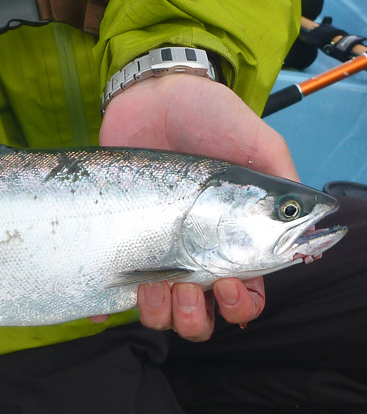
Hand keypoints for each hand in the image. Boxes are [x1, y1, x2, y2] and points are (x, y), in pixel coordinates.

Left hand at [98, 74, 296, 340]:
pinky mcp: (118, 244)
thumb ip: (283, 182)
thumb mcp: (257, 143)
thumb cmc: (208, 117)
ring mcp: (153, 254)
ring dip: (159, 313)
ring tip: (153, 284)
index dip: (241, 306)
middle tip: (188, 285)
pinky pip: (107, 294)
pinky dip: (101, 311)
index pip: (244, 296)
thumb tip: (313, 223)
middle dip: (195, 316)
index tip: (229, 284)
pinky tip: (100, 308)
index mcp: (232, 242)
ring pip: (159, 314)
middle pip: (200, 318)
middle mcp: (193, 256)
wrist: (152, 96)